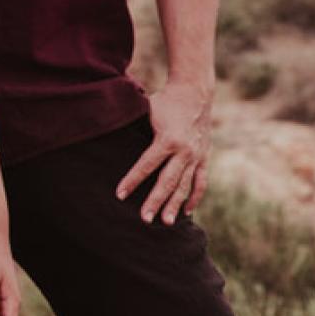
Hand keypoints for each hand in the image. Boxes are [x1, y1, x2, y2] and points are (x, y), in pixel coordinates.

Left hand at [115, 79, 212, 224]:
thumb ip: (134, 127)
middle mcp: (184, 151)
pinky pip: (200, 182)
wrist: (195, 92)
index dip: (132, 180)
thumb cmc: (164, 101)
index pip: (146, 165)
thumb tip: (110, 135)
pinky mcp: (204, 157)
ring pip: (185, 186)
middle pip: (167, 182)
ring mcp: (196, 156)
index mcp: (167, 139)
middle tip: (144, 219)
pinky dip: (194, 197)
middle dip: (155, 201)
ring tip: (166, 223)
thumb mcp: (146, 110)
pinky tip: (186, 211)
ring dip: (175, 205)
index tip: (119, 194)